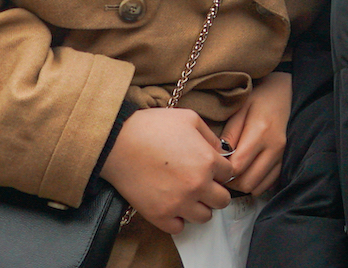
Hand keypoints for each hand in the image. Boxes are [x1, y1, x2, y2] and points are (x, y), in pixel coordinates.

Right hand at [102, 107, 233, 234]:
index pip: (229, 174)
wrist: (117, 142)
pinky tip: (172, 205)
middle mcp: (197, 185)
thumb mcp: (190, 119)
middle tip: (203, 184)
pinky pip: (179, 228)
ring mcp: (179, 203)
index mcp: (208, 161)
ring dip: (199, 207)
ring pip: (204, 217)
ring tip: (188, 195)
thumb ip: (210, 137)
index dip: (221, 170)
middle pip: (223, 200)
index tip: (210, 168)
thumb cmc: (153, 126)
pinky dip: (178, 219)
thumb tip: (220, 151)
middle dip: (216, 191)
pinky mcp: (159, 215)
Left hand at [219, 69, 290, 195]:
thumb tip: (219, 158)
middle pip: (248, 182)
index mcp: (260, 132)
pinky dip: (256, 183)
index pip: (237, 167)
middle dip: (232, 182)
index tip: (215, 165)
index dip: (222, 171)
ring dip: (244, 184)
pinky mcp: (286, 160)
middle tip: (223, 172)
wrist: (286, 92)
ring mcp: (283, 155)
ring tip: (236, 172)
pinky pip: (269, 184)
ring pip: (258, 187)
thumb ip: (229, 135)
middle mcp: (274, 147)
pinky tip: (249, 171)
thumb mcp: (240, 110)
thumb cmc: (260, 98)